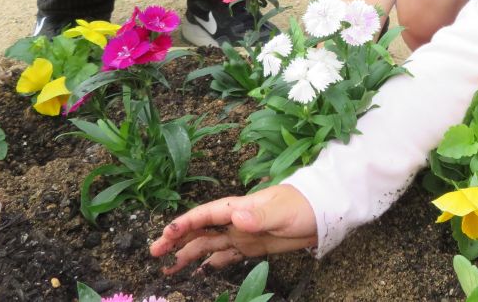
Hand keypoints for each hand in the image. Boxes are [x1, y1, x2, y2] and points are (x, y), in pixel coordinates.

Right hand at [149, 185, 317, 272]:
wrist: (323, 213)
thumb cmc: (302, 206)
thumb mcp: (281, 212)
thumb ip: (258, 216)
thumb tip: (235, 217)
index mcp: (240, 208)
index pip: (206, 215)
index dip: (185, 224)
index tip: (165, 235)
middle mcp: (237, 220)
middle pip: (201, 230)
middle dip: (178, 240)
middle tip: (155, 254)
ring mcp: (243, 233)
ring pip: (209, 245)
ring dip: (190, 254)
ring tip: (169, 268)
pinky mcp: (253, 245)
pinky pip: (227, 255)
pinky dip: (212, 263)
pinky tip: (200, 271)